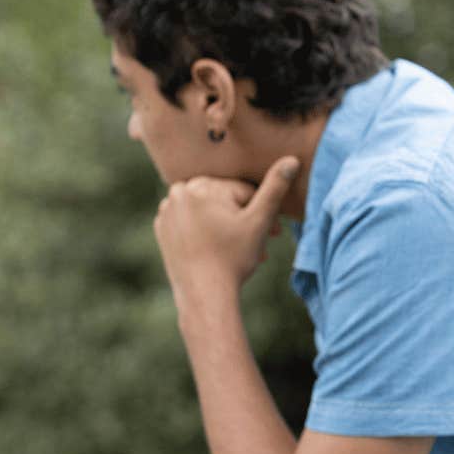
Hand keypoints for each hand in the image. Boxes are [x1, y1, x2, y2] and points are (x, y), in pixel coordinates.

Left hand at [153, 156, 299, 306]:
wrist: (203, 294)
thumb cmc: (234, 258)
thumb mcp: (260, 221)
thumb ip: (275, 188)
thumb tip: (291, 160)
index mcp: (201, 186)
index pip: (243, 192)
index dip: (262, 212)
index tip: (275, 233)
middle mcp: (178, 192)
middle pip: (223, 200)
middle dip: (243, 218)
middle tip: (260, 242)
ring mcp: (166, 211)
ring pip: (207, 211)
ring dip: (225, 224)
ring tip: (239, 248)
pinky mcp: (161, 229)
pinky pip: (190, 222)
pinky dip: (204, 231)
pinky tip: (217, 249)